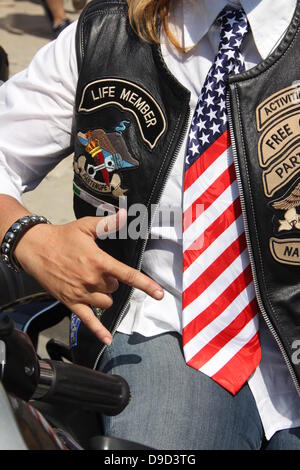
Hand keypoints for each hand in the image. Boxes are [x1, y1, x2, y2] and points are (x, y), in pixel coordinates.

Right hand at [14, 209, 163, 344]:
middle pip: (114, 288)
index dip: (145, 284)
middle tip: (98, 269)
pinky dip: (99, 330)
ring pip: (105, 302)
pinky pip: (88, 320)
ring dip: (105, 295)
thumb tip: (125, 215)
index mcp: (99, 261)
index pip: (127, 275)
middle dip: (112, 281)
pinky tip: (108, 340)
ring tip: (92, 282)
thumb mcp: (85, 227)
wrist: (35, 248)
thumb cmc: (62, 236)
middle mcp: (92, 279)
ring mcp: (81, 293)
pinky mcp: (71, 302)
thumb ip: (107, 224)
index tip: (160, 293)